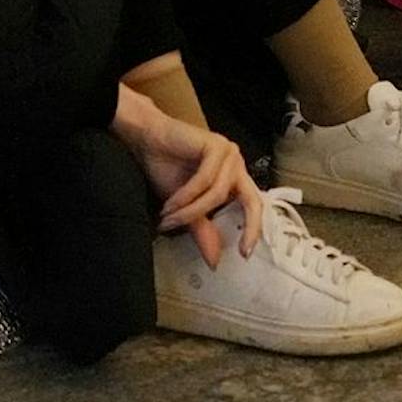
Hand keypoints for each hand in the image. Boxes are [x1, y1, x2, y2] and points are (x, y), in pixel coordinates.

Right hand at [111, 85, 260, 267]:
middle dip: (249, 226)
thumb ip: (203, 230)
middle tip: (240, 249)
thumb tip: (214, 261)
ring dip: (190, 211)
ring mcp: (228, 153)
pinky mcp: (215, 145)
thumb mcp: (186, 208)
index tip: (245, 254)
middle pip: (251, 200)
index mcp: (233, 179)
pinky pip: (205, 180)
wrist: (147, 140)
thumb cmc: (166, 169)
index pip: (253, 206)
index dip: (254, 230)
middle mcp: (236, 165)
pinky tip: (169, 204)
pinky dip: (185, 196)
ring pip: (217, 195)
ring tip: (168, 219)